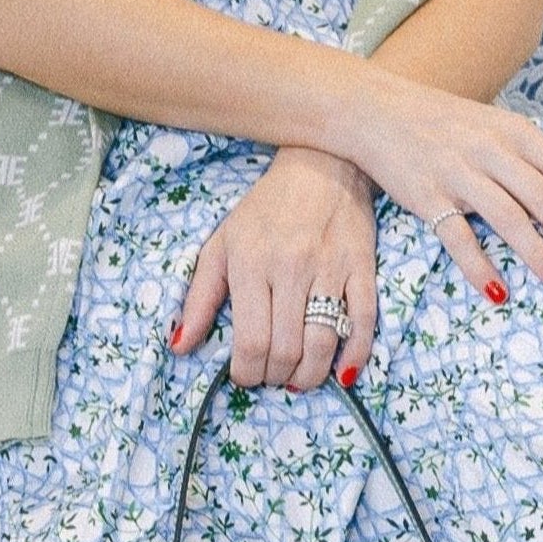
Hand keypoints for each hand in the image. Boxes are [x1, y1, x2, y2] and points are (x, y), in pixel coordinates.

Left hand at [172, 145, 376, 390]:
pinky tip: (341, 372)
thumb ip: (200, 297)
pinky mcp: (361, 269)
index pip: (251, 341)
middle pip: (286, 350)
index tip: (247, 375)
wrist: (321, 163)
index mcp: (250, 263)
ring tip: (300, 378)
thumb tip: (180, 346)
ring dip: (310, 375)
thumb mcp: (223, 244)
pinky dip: (354, 356)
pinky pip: (362, 324)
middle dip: (277, 376)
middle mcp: (289, 267)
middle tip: (273, 376)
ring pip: (323, 344)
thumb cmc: (266, 209)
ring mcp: (329, 269)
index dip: (248, 372)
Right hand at [333, 69, 542, 301]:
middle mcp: (491, 151)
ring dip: (539, 254)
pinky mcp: (427, 197)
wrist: (376, 109)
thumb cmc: (445, 124)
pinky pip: (457, 237)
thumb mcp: (495, 127)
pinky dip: (479, 266)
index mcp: (515, 133)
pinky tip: (498, 292)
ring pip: (508, 217)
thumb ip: (532, 157)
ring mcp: (459, 173)